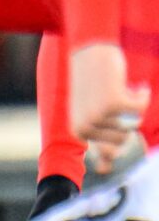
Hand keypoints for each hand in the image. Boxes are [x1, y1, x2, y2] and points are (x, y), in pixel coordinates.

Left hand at [68, 43, 148, 174]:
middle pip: (124, 139)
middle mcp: (85, 126)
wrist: (89, 51)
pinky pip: (140, 108)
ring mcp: (98, 115)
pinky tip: (134, 85)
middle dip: (127, 120)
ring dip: (133, 105)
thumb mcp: (93, 114)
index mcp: (78, 131)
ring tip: (120, 90)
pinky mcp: (113, 102)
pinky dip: (142, 95)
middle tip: (116, 100)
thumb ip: (100, 139)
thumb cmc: (93, 83)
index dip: (118, 140)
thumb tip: (104, 168)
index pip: (108, 152)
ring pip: (133, 123)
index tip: (109, 127)